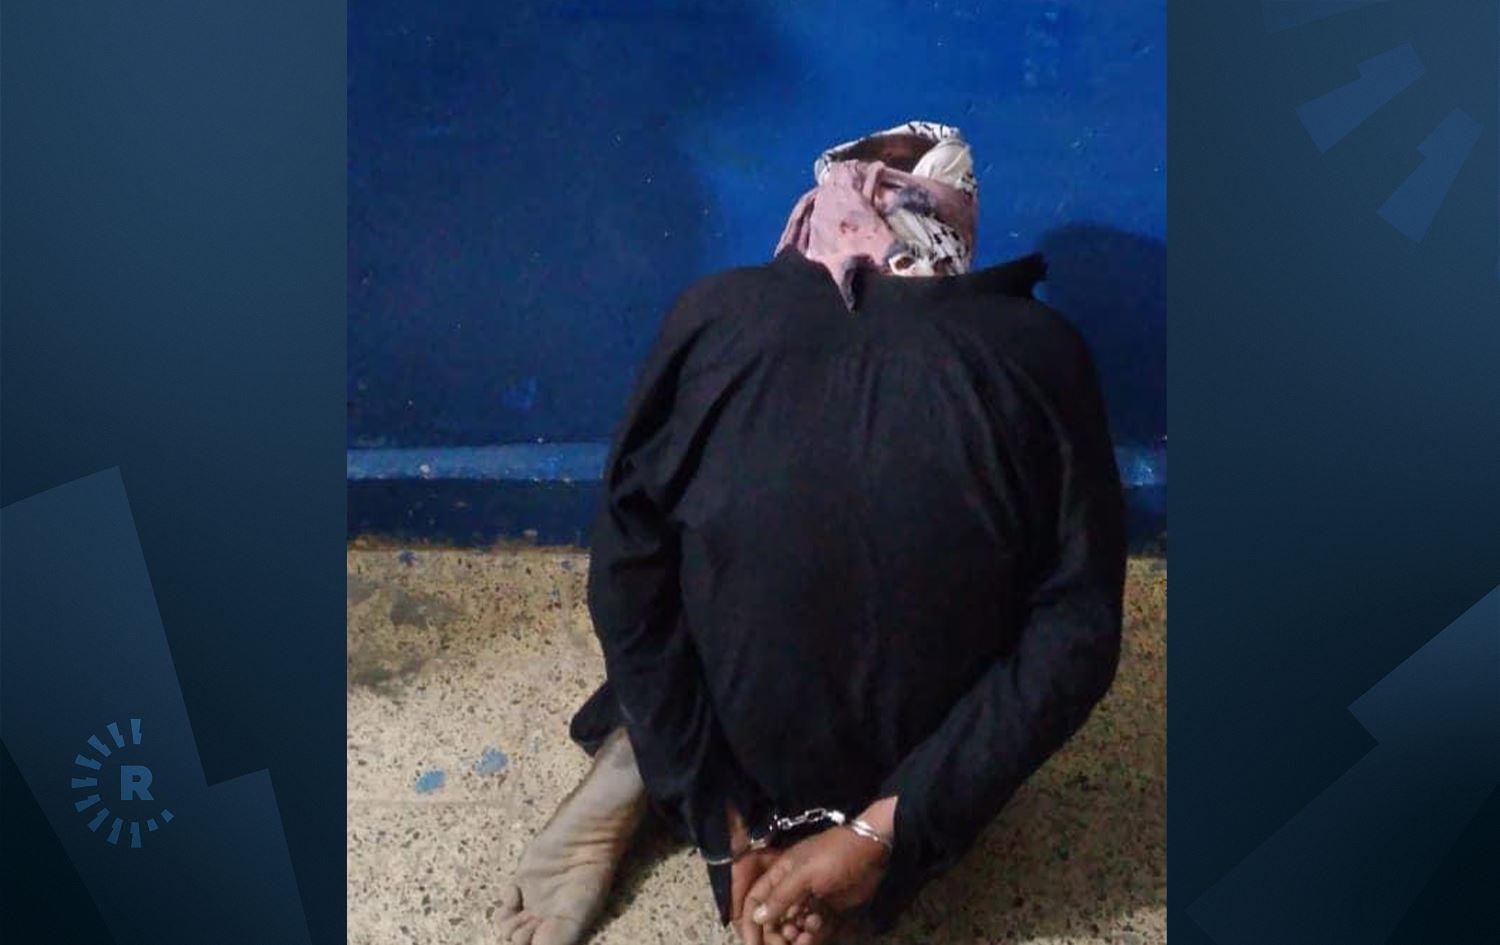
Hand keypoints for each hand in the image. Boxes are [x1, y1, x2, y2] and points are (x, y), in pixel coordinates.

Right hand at [743, 824, 889, 942]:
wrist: (873, 851)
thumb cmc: (835, 855)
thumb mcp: (804, 873)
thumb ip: (781, 896)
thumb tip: (756, 917)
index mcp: (780, 874)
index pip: (755, 900)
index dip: (750, 923)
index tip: (752, 944)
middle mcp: (791, 889)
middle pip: (772, 919)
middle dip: (776, 935)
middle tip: (787, 943)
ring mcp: (809, 900)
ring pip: (793, 927)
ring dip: (796, 937)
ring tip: (808, 935)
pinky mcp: (827, 910)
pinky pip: (813, 929)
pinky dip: (813, 934)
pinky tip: (819, 927)